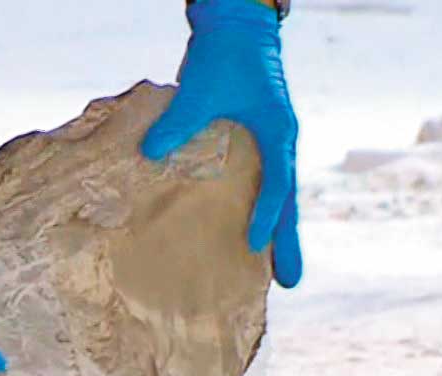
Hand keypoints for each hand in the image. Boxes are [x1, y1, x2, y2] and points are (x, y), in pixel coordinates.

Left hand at [143, 0, 302, 287]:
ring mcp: (271, 145)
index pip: (276, 183)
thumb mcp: (199, 89)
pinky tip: (248, 239)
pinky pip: (262, 186)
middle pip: (288, 202)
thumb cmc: (224, 54)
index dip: (266, 214)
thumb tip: (150, 153)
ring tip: (277, 275)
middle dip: (288, 242)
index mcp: (278, 132)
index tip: (255, 244)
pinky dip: (260, 212)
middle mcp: (281, 143)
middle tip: (291, 284)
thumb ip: (177, 122)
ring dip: (277, 232)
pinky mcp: (256, 144)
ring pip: (279, 197)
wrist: (237, 26)